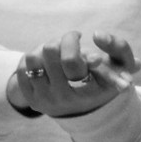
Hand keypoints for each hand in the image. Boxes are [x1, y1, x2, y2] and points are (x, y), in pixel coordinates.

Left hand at [9, 30, 139, 118]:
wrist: (79, 107)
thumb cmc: (101, 81)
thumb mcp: (116, 68)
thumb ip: (117, 54)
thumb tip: (93, 59)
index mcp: (82, 95)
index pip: (70, 60)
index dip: (72, 40)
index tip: (79, 35)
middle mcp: (60, 100)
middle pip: (49, 50)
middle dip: (60, 40)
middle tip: (69, 42)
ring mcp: (42, 100)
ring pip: (33, 57)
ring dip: (45, 49)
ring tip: (57, 52)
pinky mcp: (30, 98)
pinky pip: (23, 67)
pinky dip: (35, 59)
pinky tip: (47, 62)